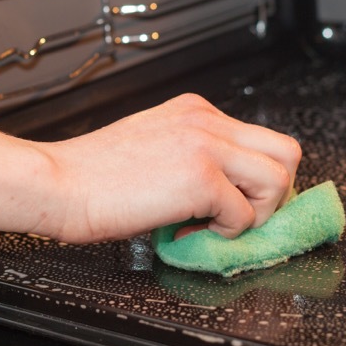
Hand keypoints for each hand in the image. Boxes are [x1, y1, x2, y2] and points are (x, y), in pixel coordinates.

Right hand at [40, 94, 300, 243]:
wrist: (58, 184)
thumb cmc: (93, 176)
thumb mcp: (152, 146)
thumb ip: (192, 155)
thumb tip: (225, 191)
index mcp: (195, 111)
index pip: (260, 139)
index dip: (255, 179)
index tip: (236, 203)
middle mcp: (205, 121)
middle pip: (287, 152)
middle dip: (272, 193)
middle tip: (240, 215)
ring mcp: (206, 146)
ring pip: (278, 180)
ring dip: (255, 214)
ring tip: (215, 224)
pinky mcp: (200, 178)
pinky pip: (244, 215)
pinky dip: (223, 234)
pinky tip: (187, 229)